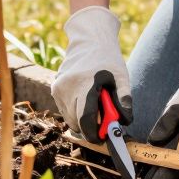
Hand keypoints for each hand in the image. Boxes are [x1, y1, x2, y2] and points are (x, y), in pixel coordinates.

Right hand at [51, 6, 132, 141]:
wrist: (88, 39)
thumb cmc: (107, 58)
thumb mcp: (121, 76)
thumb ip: (124, 99)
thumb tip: (124, 122)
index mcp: (86, 83)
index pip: (86, 119)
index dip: (94, 134)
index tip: (103, 139)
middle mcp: (68, 87)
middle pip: (76, 123)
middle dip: (90, 128)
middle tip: (104, 123)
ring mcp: (59, 88)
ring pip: (69, 118)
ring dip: (82, 120)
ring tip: (95, 106)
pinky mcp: (54, 88)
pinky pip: (65, 110)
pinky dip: (75, 112)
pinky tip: (85, 99)